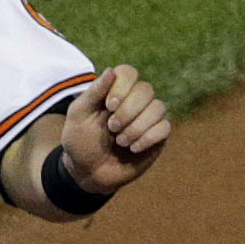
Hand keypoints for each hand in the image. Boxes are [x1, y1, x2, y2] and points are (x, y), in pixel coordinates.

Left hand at [60, 65, 171, 194]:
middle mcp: (134, 101)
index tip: (109, 105)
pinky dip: (148, 138)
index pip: (129, 73)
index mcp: (114, 91)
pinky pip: (165, 127)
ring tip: (120, 141)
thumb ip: (94, 92)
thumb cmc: (80, 141)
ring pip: (158, 108)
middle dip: (129, 110)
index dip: (122, 86)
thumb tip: (111, 71)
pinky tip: (133, 148)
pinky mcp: (157, 137)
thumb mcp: (79, 115)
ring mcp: (147, 118)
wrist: (88, 172)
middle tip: (111, 127)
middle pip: (146, 89)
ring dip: (137, 126)